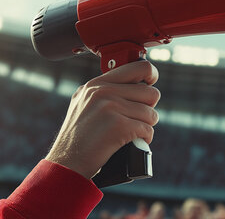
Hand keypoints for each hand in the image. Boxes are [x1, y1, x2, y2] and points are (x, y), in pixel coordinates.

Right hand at [46, 61, 160, 178]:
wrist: (66, 164)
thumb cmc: (79, 139)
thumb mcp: (85, 105)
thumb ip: (107, 91)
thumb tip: (140, 85)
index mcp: (96, 84)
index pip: (138, 67)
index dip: (151, 74)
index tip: (151, 83)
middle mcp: (103, 92)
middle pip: (151, 93)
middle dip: (148, 109)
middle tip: (135, 119)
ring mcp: (110, 108)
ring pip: (151, 114)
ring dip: (145, 127)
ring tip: (128, 133)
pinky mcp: (119, 126)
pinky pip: (148, 130)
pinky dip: (144, 140)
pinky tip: (131, 143)